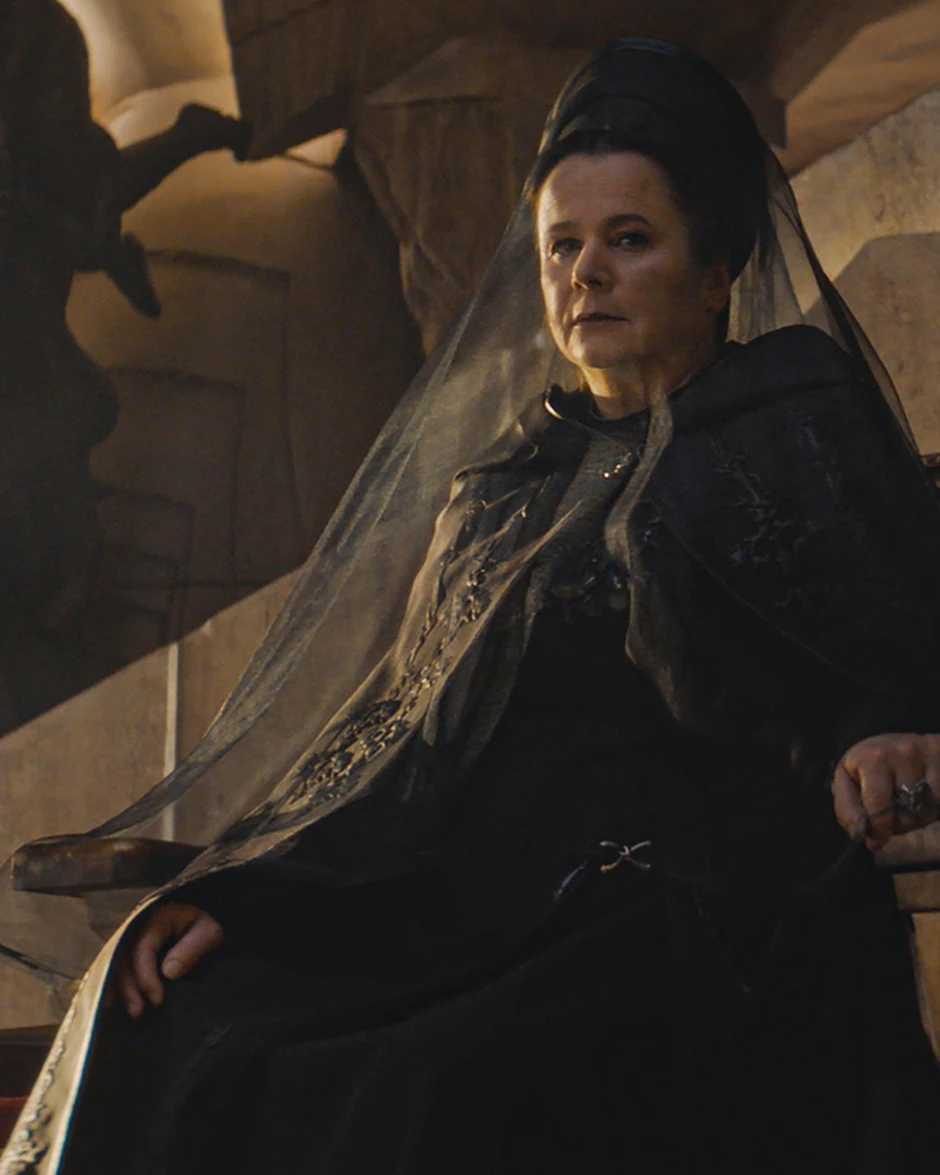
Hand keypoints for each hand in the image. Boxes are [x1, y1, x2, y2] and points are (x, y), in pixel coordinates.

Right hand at [115, 901, 222, 1019]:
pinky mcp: (129, 948)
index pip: (142, 949)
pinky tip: (116, 1004)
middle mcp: (137, 925)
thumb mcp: (209, 932)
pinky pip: (117, 966)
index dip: (146, 977)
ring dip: (122, 989)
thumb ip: (192, 948)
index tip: (158, 1000)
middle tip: (139, 1012)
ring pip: (116, 963)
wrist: (200, 920)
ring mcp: (131, 936)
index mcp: (156, 918)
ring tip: (133, 1012)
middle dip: (129, 987)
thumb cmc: (205, 926)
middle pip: (123, 957)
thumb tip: (169, 972)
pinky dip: (117, 985)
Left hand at [831, 733, 939, 850]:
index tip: (875, 841)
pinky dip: (930, 810)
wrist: (900, 743)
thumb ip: (848, 808)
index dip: (877, 831)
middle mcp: (902, 754)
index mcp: (872, 759)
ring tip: (904, 804)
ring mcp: (929, 758)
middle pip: (904, 815)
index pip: (878, 808)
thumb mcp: (847, 779)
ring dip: (914, 819)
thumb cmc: (869, 764)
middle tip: (888, 818)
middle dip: (895, 825)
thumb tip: (859, 834)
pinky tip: (921, 798)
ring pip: (924, 813)